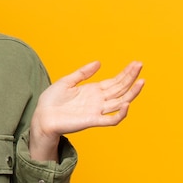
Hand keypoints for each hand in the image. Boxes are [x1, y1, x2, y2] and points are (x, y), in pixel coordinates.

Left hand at [30, 61, 144, 160]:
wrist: (42, 116)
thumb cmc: (51, 100)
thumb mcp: (67, 81)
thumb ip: (83, 72)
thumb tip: (99, 62)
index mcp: (93, 91)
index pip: (115, 81)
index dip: (126, 73)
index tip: (136, 63)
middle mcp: (98, 100)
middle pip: (120, 89)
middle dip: (131, 77)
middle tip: (140, 65)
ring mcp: (96, 110)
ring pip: (120, 102)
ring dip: (132, 93)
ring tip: (141, 82)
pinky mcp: (92, 120)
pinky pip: (110, 120)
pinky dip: (120, 114)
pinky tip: (126, 103)